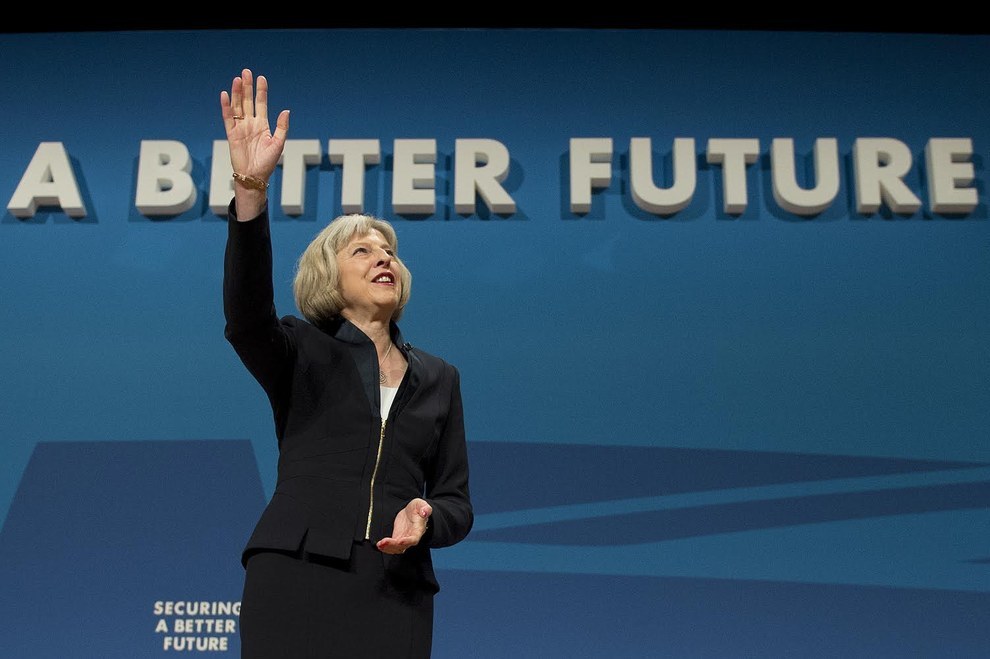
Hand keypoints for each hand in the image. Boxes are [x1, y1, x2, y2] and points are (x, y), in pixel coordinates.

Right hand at [219, 68, 288, 216]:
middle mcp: (250, 124)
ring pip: (238, 106)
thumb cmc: (267, 163)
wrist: (254, 176)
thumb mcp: (278, 143)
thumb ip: (282, 127)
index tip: (261, 78)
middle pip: (248, 101)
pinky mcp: (231, 134)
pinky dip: (226, 107)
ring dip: (237, 93)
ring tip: (237, 79)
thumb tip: (286, 110)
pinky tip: (225, 95)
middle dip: (248, 87)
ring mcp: (240, 128)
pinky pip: (227, 118)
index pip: (261, 104)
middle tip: (246, 72)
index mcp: (263, 125)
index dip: (261, 91)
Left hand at [376, 498, 432, 554]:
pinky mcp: (397, 538)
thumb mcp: (421, 504)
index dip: (408, 541)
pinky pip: (392, 546)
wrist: (411, 511)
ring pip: (397, 548)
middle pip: (403, 546)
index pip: (414, 539)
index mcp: (418, 530)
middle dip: (393, 545)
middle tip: (384, 542)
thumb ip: (425, 508)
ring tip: (380, 545)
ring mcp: (404, 539)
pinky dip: (385, 547)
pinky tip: (379, 545)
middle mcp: (411, 537)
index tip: (400, 541)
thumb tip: (425, 512)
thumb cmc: (418, 508)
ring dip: (388, 548)